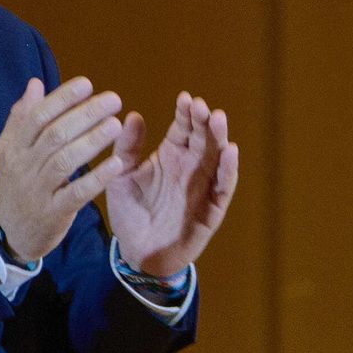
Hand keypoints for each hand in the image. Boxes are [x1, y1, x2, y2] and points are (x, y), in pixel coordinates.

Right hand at [0, 77, 126, 260]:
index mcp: (14, 146)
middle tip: (113, 100)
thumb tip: (35, 83)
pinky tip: (117, 164)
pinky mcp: (53, 213)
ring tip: (116, 125)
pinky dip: (96, 178)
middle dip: (85, 115)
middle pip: (55, 135)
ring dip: (92, 141)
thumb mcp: (10, 150)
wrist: (5, 233)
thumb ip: (23, 117)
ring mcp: (38, 191)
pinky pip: (76, 193)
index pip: (37, 117)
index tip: (87, 84)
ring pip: (65, 161)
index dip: (62, 98)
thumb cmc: (15, 183)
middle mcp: (24, 166)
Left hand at [106, 92, 237, 277]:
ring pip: (218, 157)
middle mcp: (191, 167)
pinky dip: (229, 169)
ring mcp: (204, 187)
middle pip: (204, 138)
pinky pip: (224, 187)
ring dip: (220, 137)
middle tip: (201, 105)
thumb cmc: (130, 214)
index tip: (185, 98)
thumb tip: (134, 115)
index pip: (183, 128)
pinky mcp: (212, 209)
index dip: (185, 113)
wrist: (136, 254)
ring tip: (218, 118)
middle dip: (204, 120)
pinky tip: (230, 151)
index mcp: (171, 156)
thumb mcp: (122, 177)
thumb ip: (127, 148)